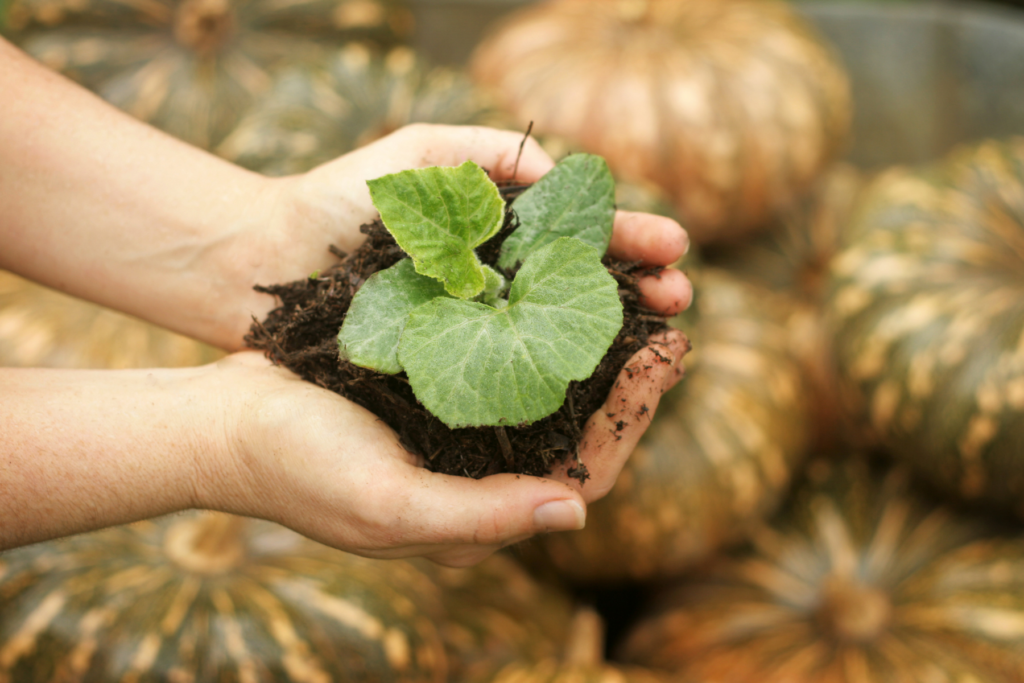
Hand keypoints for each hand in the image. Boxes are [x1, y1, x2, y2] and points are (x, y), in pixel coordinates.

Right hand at [196, 337, 687, 567]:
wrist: (222, 423)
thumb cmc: (297, 468)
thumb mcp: (388, 504)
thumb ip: (481, 516)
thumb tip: (578, 512)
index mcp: (480, 512)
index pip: (584, 474)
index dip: (632, 419)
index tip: (664, 359)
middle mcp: (482, 471)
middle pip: (580, 429)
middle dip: (630, 377)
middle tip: (672, 316)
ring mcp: (461, 428)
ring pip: (552, 387)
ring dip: (597, 344)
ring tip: (637, 293)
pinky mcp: (438, 385)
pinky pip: (509, 355)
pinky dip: (541, 322)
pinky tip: (562, 283)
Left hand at [251, 124, 691, 333]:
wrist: (264, 260)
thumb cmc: (338, 200)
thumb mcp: (420, 154)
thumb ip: (491, 154)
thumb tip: (564, 176)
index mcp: (496, 232)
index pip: (579, 234)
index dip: (629, 240)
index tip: (674, 247)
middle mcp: (494, 283)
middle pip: (580, 287)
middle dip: (636, 289)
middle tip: (682, 298)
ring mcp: (471, 329)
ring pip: (554, 334)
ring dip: (612, 336)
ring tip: (662, 341)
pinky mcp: (444, 370)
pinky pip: (508, 373)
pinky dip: (555, 376)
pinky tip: (594, 379)